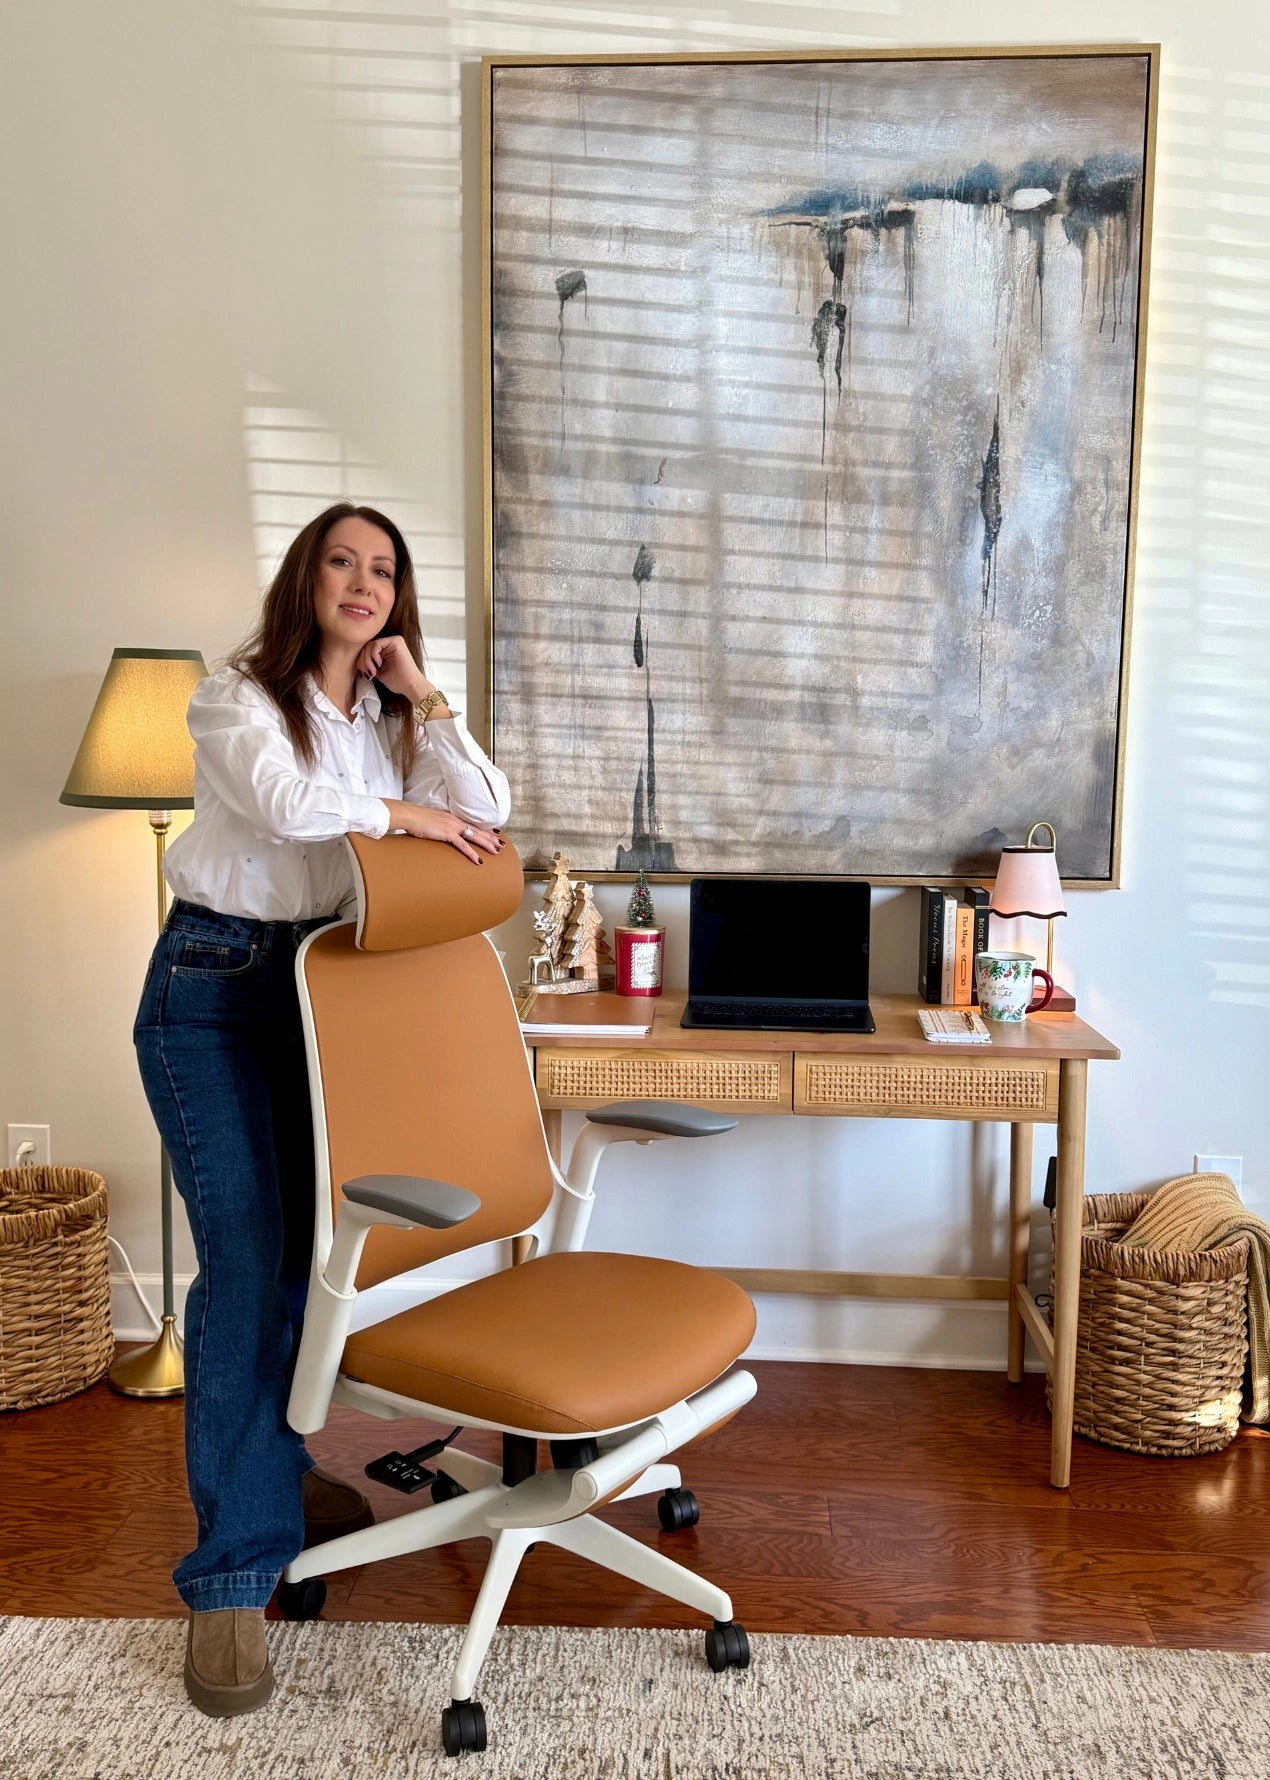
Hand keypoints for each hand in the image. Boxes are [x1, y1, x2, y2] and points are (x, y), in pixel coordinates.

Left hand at [355, 634, 426, 701]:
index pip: (367, 649)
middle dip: (363, 661)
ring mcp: (394, 640)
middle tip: (367, 674)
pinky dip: (373, 656)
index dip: (361, 661)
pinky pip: (376, 644)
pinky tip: (378, 665)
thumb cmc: (397, 681)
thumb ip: (369, 663)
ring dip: (367, 660)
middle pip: (367, 646)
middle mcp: (390, 642)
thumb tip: (355, 660)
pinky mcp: (396, 641)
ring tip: (372, 672)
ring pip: (370, 645)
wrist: (410, 686)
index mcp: (386, 649)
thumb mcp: (377, 671)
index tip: (365, 674)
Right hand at [381, 801, 503, 864]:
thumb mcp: (432, 821)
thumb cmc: (417, 819)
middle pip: (478, 829)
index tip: (495, 833)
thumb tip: (440, 831)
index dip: (485, 829)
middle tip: (501, 844)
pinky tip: (479, 860)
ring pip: (475, 836)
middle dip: (491, 837)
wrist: (410, 815)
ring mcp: (453, 827)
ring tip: (496, 851)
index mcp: (453, 817)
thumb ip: (439, 826)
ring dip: (487, 844)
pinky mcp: (447, 834)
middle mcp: (456, 820)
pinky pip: (463, 845)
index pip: (472, 823)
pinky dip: (472, 853)